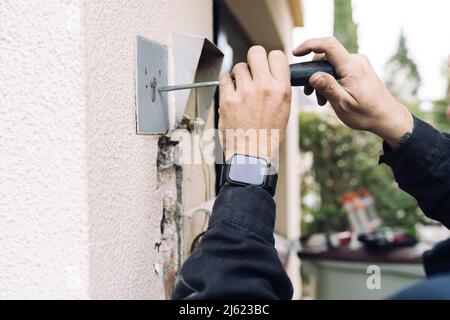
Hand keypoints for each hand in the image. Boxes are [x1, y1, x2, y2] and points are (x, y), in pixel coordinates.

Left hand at [219, 46, 291, 163]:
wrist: (252, 155)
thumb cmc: (268, 136)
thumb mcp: (284, 110)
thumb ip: (278, 88)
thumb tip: (270, 72)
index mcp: (282, 90)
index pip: (277, 55)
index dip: (270, 59)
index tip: (266, 66)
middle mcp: (264, 87)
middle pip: (256, 52)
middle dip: (253, 59)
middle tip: (252, 70)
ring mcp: (245, 92)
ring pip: (239, 66)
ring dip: (239, 75)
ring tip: (241, 88)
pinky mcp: (228, 99)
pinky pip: (224, 78)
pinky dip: (227, 82)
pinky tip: (231, 91)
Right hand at [293, 37, 413, 148]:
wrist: (387, 117)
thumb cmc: (366, 113)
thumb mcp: (343, 104)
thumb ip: (328, 88)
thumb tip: (312, 76)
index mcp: (352, 67)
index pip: (327, 45)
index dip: (309, 45)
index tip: (295, 53)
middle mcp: (356, 60)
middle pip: (326, 56)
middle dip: (313, 72)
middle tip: (307, 92)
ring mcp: (358, 64)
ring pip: (330, 64)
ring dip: (321, 79)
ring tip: (320, 100)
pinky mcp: (358, 69)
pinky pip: (338, 69)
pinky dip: (329, 80)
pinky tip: (329, 97)